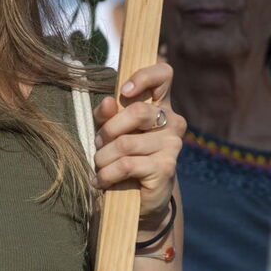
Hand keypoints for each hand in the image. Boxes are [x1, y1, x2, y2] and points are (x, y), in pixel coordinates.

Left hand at [92, 62, 185, 223]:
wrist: (135, 197)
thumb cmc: (120, 154)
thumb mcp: (108, 129)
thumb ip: (106, 114)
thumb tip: (108, 101)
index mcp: (159, 104)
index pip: (164, 74)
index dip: (145, 76)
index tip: (124, 91)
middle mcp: (172, 121)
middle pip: (138, 111)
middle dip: (108, 129)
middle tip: (97, 143)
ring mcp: (173, 144)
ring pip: (126, 142)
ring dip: (103, 156)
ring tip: (99, 165)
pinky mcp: (166, 167)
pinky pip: (127, 164)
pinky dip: (107, 173)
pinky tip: (101, 180)